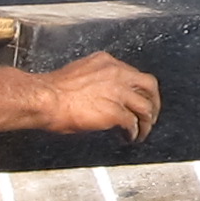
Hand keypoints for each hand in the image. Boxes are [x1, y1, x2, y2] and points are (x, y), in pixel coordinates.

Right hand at [31, 50, 160, 141]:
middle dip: (154, 102)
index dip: (138, 89)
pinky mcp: (115, 112)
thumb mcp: (80, 74)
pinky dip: (134, 133)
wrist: (45, 99)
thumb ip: (96, 80)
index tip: (137, 99)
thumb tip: (102, 94)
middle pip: (149, 86)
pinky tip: (129, 138)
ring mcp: (117, 93)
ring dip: (146, 122)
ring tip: (142, 132)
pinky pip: (133, 123)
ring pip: (146, 107)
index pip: (134, 74)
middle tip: (151, 115)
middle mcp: (116, 74)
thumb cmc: (53, 90)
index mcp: (106, 62)